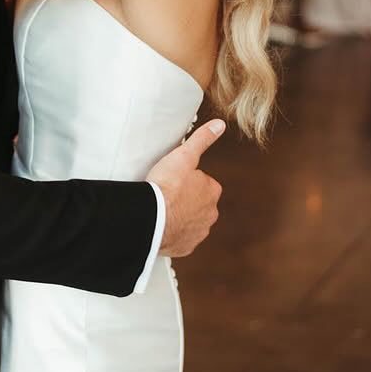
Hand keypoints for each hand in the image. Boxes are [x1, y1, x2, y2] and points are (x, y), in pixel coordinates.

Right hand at [146, 120, 225, 258]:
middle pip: (199, 203)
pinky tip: (162, 225)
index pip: (204, 183)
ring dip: (180, 217)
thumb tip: (219, 125)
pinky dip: (173, 233)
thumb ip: (202, 139)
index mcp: (212, 192)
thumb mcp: (184, 155)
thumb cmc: (166, 187)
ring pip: (191, 221)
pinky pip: (181, 238)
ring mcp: (198, 232)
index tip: (175, 180)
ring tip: (163, 210)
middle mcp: (210, 214)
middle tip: (167, 194)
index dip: (188, 180)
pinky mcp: (185, 246)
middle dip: (186, 200)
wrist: (151, 217)